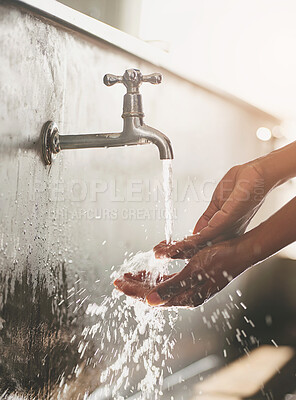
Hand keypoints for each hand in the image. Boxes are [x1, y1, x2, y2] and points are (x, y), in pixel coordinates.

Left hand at [115, 237, 250, 307]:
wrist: (239, 252)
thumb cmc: (219, 260)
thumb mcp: (193, 272)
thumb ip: (170, 287)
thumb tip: (149, 302)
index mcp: (184, 296)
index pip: (151, 297)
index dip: (132, 290)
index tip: (118, 283)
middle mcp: (185, 295)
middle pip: (152, 294)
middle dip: (134, 286)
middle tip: (118, 279)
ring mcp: (188, 288)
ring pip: (159, 288)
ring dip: (144, 281)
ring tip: (130, 275)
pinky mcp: (192, 280)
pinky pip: (168, 282)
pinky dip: (156, 277)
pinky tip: (150, 272)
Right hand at [154, 160, 271, 259]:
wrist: (257, 173)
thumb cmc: (242, 185)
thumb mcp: (218, 203)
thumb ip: (207, 218)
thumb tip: (195, 232)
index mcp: (225, 228)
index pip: (203, 241)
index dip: (185, 247)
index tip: (170, 250)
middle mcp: (229, 231)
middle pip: (202, 246)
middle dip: (181, 251)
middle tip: (163, 254)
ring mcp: (230, 226)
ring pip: (205, 242)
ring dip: (185, 247)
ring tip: (169, 251)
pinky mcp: (230, 217)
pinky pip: (211, 231)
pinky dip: (196, 238)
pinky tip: (186, 241)